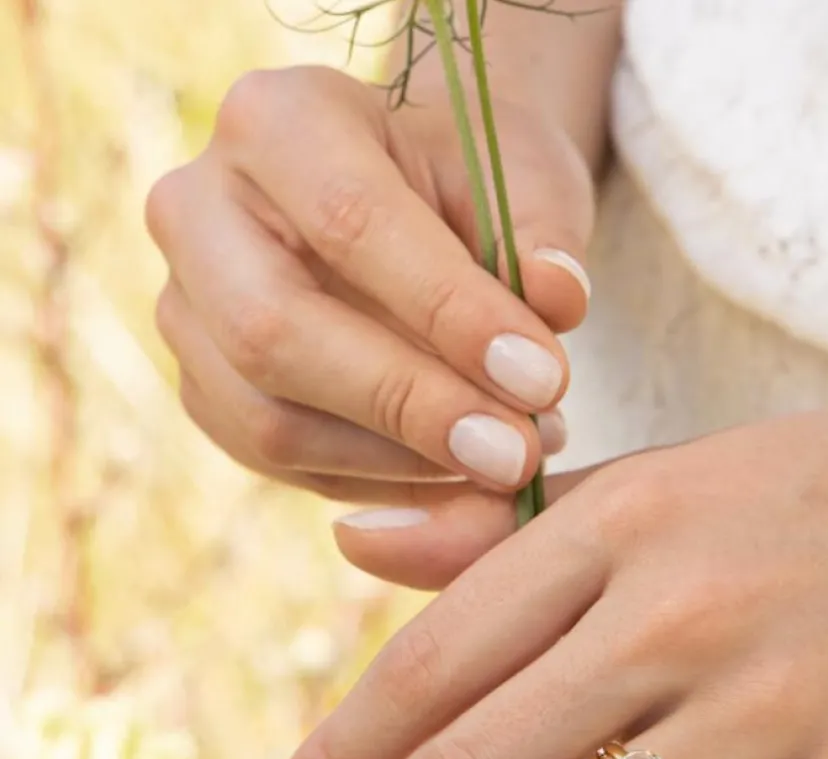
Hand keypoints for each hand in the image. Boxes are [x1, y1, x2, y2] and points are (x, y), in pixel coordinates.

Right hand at [145, 66, 592, 501]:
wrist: (416, 204)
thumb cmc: (473, 184)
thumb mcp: (527, 180)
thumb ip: (545, 238)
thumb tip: (560, 300)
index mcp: (277, 121)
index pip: (351, 222)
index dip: (450, 314)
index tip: (543, 380)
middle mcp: (199, 209)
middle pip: (274, 333)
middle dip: (410, 407)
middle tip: (518, 454)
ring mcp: (185, 307)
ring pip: (268, 420)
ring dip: (399, 464)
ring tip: (507, 463)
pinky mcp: (203, 388)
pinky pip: (279, 463)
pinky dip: (378, 487)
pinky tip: (457, 481)